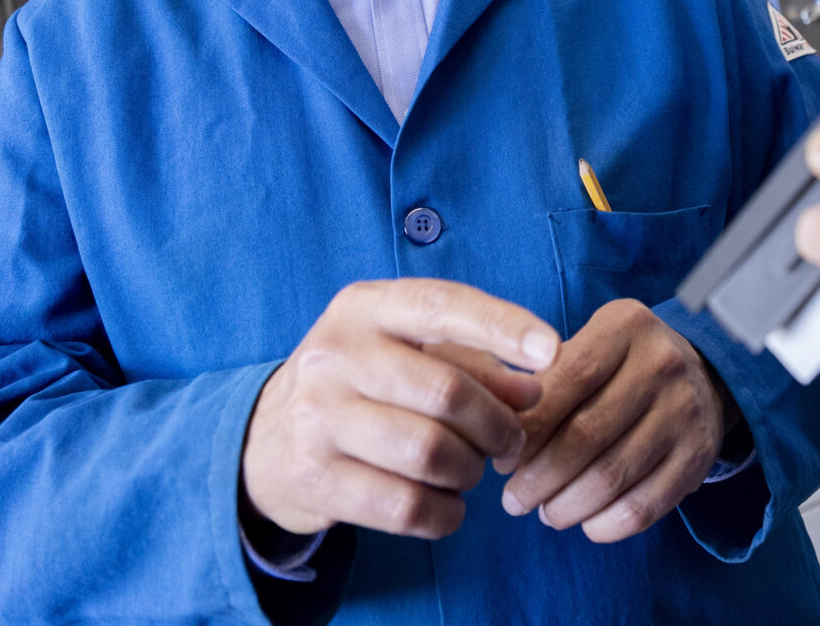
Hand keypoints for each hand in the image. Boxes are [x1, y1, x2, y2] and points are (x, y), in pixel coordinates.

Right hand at [242, 279, 559, 539]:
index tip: (552, 350)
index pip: (442, 306)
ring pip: (430, 453)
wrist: (267, 442)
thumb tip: (532, 391)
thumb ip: (474, 364)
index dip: (503, 326)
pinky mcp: (315, 479)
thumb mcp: (409, 355)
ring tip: (471, 470)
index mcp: (362, 308)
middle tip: (510, 442)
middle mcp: (334, 355)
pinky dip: (445, 513)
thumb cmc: (361, 385)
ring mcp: (317, 419)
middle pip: (446, 392)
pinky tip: (447, 505)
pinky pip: (405, 506)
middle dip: (497, 425)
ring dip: (471, 471)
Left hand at [495, 299, 732, 542]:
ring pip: (612, 476)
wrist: (701, 375)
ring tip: (545, 513)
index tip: (502, 457)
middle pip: (586, 434)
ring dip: (567, 506)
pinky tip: (585, 523)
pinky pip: (645, 506)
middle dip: (539, 478)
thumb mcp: (589, 346)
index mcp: (626, 327)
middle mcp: (662, 364)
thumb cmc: (620, 366)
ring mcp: (685, 411)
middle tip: (513, 500)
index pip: (569, 378)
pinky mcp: (699, 456)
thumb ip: (545, 380)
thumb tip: (499, 436)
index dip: (529, 426)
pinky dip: (606, 525)